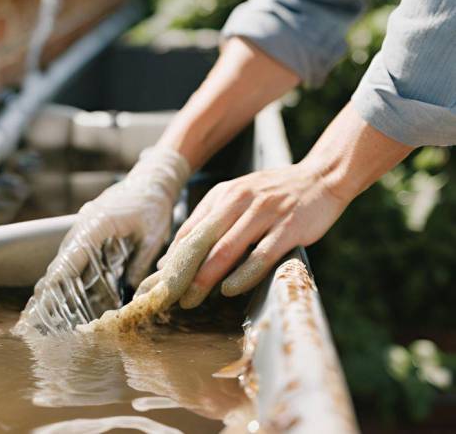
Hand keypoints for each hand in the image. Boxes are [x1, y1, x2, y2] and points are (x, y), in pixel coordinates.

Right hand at [16, 147, 189, 331]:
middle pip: (64, 255)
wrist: (153, 178)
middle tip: (38, 306)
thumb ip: (141, 263)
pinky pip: (77, 246)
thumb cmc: (155, 205)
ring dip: (59, 273)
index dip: (59, 276)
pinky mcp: (91, 223)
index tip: (45, 294)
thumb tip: (130, 292)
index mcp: (99, 224)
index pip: (73, 254)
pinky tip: (68, 282)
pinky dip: (71, 263)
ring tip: (46, 300)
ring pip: (68, 251)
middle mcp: (87, 222)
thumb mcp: (154, 237)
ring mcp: (86, 221)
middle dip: (52, 281)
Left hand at [83, 103, 412, 331]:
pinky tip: (229, 289)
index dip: (171, 260)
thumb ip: (210, 221)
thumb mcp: (238, 197)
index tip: (156, 283)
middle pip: (202, 241)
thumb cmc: (274, 194)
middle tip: (167, 297)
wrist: (320, 177)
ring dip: (206, 277)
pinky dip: (243, 274)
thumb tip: (176, 255)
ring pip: (227, 249)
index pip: (189, 231)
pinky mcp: (288, 227)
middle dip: (182, 272)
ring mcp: (264, 213)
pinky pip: (261, 255)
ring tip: (192, 299)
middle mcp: (239, 201)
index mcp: (223, 195)